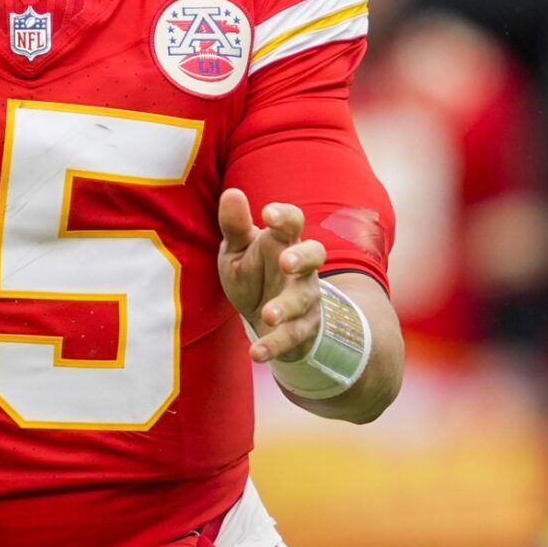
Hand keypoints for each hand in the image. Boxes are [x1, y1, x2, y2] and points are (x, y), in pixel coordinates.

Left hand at [217, 188, 327, 363]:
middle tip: (285, 262)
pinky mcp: (303, 328)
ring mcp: (305, 297)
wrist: (264, 317)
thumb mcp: (237, 250)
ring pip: (305, 299)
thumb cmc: (252, 272)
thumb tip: (232, 193)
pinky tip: (256, 353)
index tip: (268, 213)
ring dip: (288, 306)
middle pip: (315, 255)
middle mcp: (300, 267)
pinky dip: (274, 345)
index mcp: (282, 241)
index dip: (284, 216)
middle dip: (303, 258)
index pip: (292, 221)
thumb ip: (234, 226)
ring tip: (268, 313)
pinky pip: (293, 336)